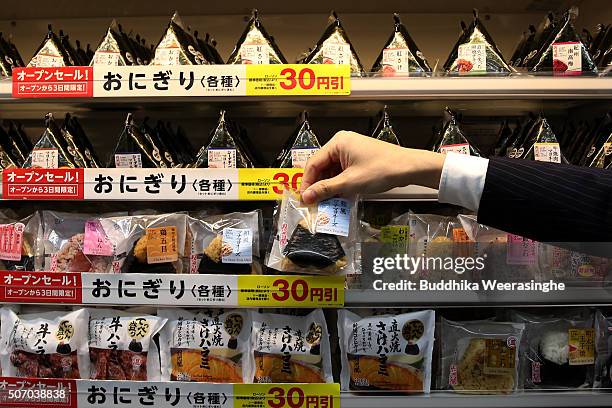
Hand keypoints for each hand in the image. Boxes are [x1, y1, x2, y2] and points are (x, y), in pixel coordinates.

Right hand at [300, 131, 445, 203]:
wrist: (409, 168)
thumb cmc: (381, 170)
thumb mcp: (350, 183)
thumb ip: (326, 189)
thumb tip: (306, 197)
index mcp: (337, 143)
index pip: (313, 163)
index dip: (307, 183)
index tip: (304, 199)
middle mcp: (342, 143)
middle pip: (321, 167)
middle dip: (318, 185)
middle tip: (315, 203)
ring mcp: (351, 150)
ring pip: (332, 171)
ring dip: (329, 186)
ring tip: (327, 203)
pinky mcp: (359, 158)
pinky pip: (342, 171)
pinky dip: (340, 184)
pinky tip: (340, 196)